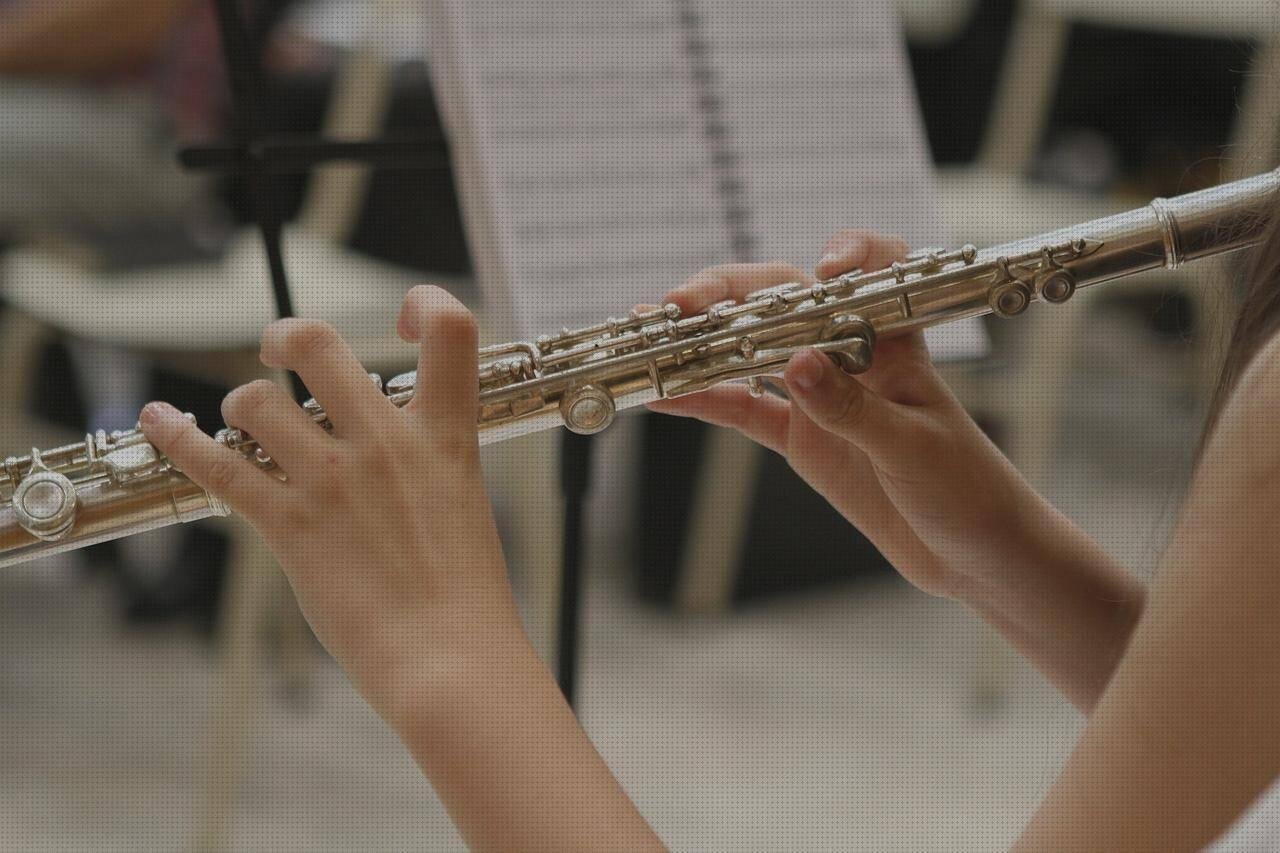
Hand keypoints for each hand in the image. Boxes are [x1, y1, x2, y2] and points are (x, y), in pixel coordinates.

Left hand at [140, 286, 520, 720]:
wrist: (450, 660)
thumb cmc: (466, 595)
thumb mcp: (463, 503)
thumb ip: (427, 460)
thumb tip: (394, 443)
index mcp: (444, 435)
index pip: (451, 328)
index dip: (424, 303)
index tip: (403, 318)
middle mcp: (385, 443)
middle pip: (317, 343)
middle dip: (285, 336)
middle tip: (279, 351)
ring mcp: (333, 480)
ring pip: (256, 400)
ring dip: (242, 405)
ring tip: (249, 425)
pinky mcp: (290, 525)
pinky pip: (219, 464)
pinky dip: (179, 437)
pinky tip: (159, 421)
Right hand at [649, 231, 1050, 599]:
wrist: (974, 554)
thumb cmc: (968, 491)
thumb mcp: (913, 449)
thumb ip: (854, 409)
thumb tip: (797, 364)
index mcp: (893, 344)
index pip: (871, 274)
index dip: (847, 257)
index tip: (821, 271)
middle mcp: (851, 356)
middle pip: (783, 303)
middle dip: (728, 296)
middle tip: (679, 308)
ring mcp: (821, 395)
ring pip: (751, 352)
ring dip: (703, 344)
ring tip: (653, 342)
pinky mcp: (802, 437)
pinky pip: (744, 409)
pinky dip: (705, 401)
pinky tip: (665, 396)